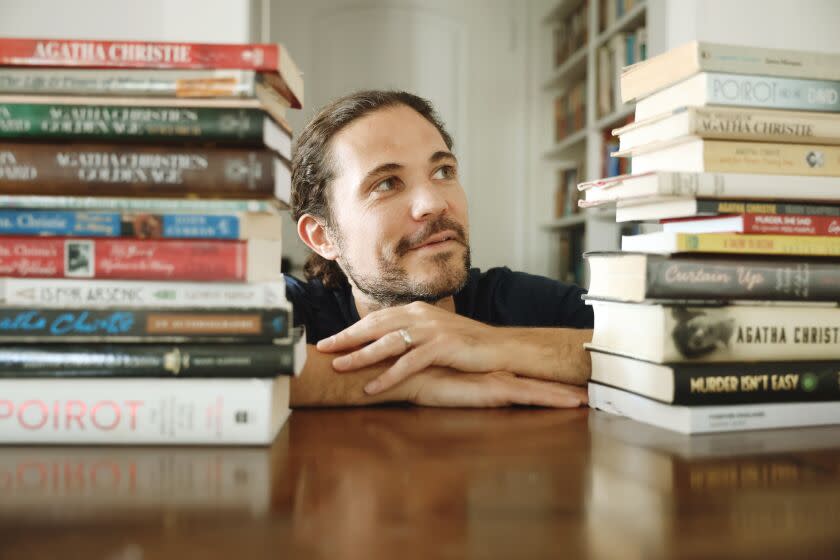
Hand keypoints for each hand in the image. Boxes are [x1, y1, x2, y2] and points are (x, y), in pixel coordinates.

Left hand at [316, 302, 506, 393]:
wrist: (501, 348)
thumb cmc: (467, 346)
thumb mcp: (435, 334)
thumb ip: (412, 334)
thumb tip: (388, 342)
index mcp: (417, 310)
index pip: (376, 318)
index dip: (352, 329)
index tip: (330, 340)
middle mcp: (421, 315)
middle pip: (375, 326)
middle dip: (346, 338)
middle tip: (323, 349)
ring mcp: (431, 330)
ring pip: (387, 342)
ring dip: (360, 356)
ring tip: (339, 368)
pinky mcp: (442, 347)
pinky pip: (408, 363)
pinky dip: (388, 376)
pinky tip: (373, 387)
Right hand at [403, 370, 586, 407]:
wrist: (397, 373)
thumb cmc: (411, 378)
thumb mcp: (435, 381)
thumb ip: (445, 380)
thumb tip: (450, 385)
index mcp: (484, 373)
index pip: (521, 373)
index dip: (545, 377)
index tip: (569, 380)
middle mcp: (495, 374)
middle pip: (536, 376)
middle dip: (564, 381)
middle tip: (594, 385)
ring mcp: (496, 381)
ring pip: (540, 387)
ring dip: (566, 393)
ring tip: (592, 397)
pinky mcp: (491, 389)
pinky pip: (530, 395)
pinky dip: (553, 398)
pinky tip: (574, 403)